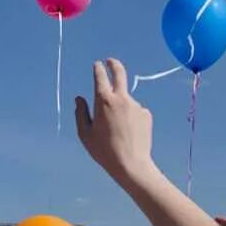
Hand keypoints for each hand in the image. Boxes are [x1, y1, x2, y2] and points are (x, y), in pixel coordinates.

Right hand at [74, 60, 155, 187]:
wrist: (131, 164)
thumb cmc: (104, 151)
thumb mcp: (85, 134)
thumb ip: (80, 113)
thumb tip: (79, 99)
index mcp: (104, 101)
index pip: (100, 77)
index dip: (98, 68)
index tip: (97, 64)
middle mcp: (121, 99)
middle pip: (120, 73)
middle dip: (114, 65)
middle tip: (110, 62)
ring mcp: (136, 105)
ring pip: (126, 100)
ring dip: (121, 107)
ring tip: (118, 130)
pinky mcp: (146, 114)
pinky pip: (135, 111)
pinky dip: (130, 117)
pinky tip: (128, 133)